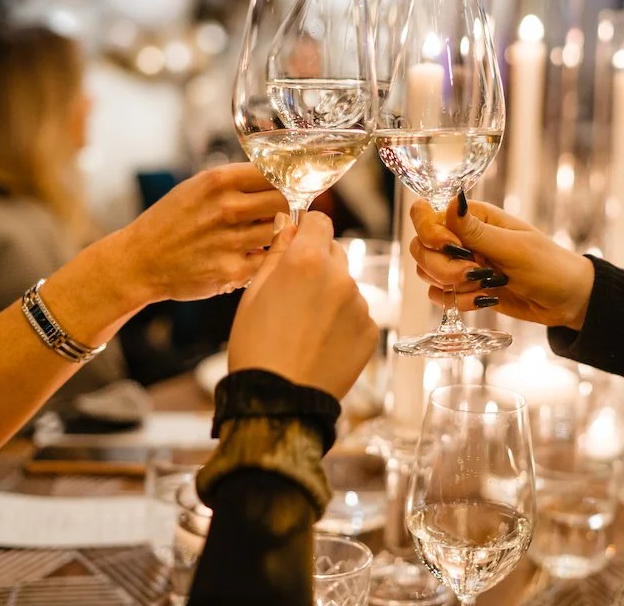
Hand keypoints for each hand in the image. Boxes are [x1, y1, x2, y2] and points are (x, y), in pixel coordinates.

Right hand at [113, 163, 286, 302]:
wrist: (139, 262)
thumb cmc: (171, 222)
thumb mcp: (197, 187)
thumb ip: (236, 182)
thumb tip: (280, 177)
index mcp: (218, 181)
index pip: (274, 171)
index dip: (286, 180)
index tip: (290, 187)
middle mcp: (226, 207)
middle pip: (285, 200)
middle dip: (287, 207)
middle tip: (281, 214)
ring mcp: (230, 240)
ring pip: (281, 232)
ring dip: (278, 234)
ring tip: (262, 236)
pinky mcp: (232, 271)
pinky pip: (269, 261)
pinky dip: (265, 259)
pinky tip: (251, 256)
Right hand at [228, 211, 377, 398]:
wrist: (278, 402)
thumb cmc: (256, 348)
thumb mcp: (253, 294)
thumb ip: (276, 253)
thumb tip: (288, 225)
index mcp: (307, 260)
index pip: (319, 221)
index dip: (306, 229)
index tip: (298, 242)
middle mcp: (340, 277)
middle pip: (334, 251)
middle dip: (317, 263)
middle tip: (294, 294)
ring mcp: (359, 305)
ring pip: (346, 285)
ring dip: (330, 294)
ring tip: (304, 326)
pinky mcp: (370, 330)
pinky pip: (356, 314)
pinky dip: (342, 322)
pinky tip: (320, 343)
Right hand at [410, 193, 594, 328]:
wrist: (567, 300)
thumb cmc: (548, 266)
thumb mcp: (514, 248)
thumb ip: (476, 231)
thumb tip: (451, 201)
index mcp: (473, 217)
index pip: (427, 215)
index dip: (430, 232)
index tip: (451, 247)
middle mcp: (462, 237)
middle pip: (421, 248)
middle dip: (442, 267)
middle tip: (474, 274)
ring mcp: (461, 263)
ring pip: (427, 272)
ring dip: (451, 286)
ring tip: (485, 286)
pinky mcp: (464, 287)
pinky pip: (441, 295)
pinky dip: (458, 301)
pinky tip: (485, 300)